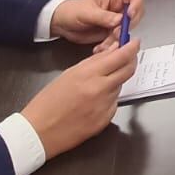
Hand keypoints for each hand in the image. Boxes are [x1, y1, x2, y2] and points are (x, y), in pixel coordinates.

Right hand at [20, 39, 140, 158]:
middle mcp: (100, 89)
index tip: (135, 42)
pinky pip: (114, 103)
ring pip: (119, 86)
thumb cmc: (48, 102)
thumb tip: (112, 52)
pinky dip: (108, 98)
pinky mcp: (105, 120)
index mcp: (88, 74)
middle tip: (128, 57)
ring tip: (98, 84)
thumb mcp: (68, 74)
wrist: (39, 132)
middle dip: (131, 61)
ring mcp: (105, 106)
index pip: (120, 56)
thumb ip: (93, 63)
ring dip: (115, 81)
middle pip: (128, 70)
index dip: (131, 48)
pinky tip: (93, 102)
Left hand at [51, 0, 145, 46]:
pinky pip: (118, 40)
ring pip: (127, 30)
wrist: (61, 24)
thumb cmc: (72, 10)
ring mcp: (116, 20)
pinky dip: (111, 45)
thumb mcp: (86, 12)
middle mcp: (118, 7)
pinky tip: (100, 47)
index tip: (130, 15)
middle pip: (136, 14)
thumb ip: (103, 16)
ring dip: (118, 39)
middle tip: (116, 33)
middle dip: (128, 26)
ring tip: (104, 43)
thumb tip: (119, 20)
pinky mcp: (111, 32)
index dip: (137, 3)